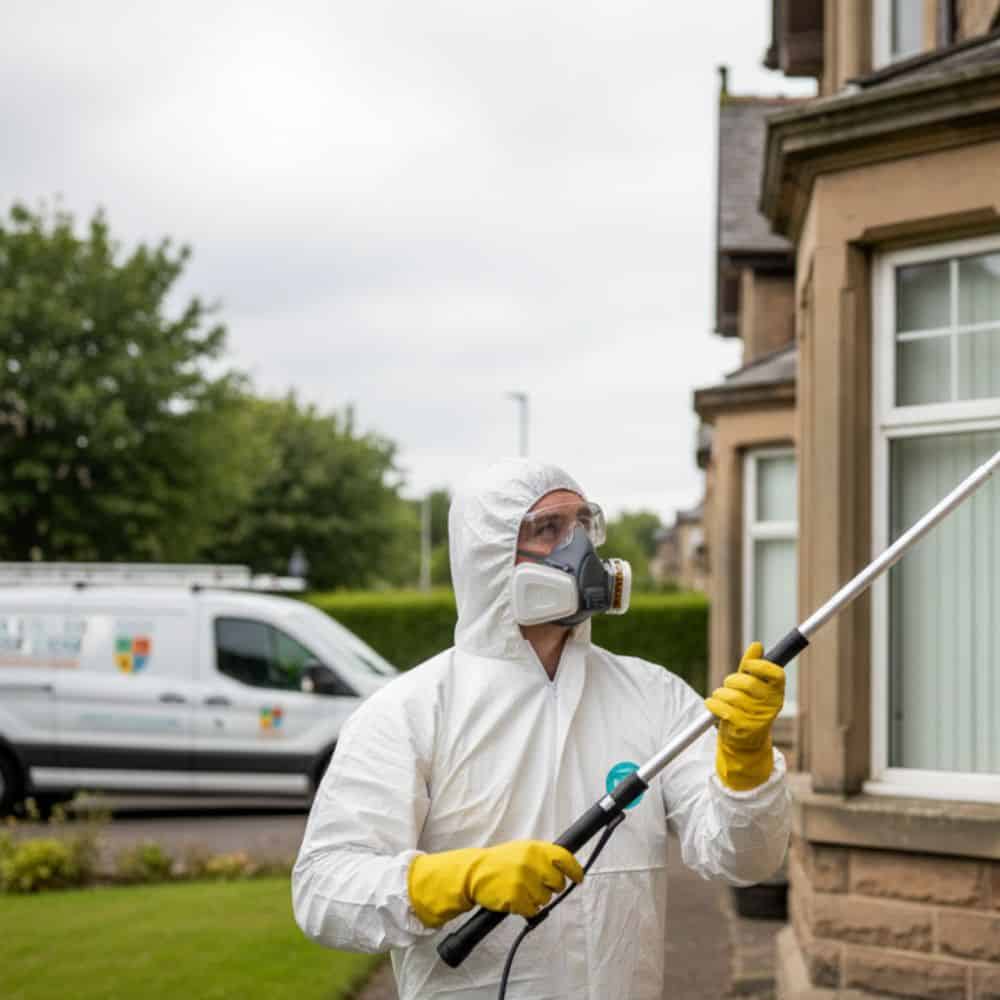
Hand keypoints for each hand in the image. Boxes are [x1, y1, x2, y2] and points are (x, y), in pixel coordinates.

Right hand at [408, 839, 583, 926]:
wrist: (474, 873)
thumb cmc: (500, 862)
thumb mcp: (522, 850)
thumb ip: (542, 856)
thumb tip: (567, 866)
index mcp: (535, 849)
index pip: (565, 858)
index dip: (575, 870)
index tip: (579, 878)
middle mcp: (532, 863)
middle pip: (558, 883)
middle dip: (552, 887)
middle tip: (539, 885)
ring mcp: (524, 881)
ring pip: (546, 899)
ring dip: (537, 899)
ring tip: (522, 889)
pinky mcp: (517, 899)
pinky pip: (533, 911)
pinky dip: (527, 909)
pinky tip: (516, 899)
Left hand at [705, 641, 784, 790]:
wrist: (745, 742)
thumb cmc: (747, 707)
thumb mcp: (752, 685)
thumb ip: (753, 666)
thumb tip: (757, 645)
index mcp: (777, 692)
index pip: (776, 674)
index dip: (760, 666)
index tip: (747, 665)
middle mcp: (772, 705)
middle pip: (748, 683)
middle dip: (731, 681)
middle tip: (728, 685)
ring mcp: (759, 718)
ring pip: (732, 696)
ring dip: (720, 694)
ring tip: (720, 698)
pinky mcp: (745, 729)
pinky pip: (723, 709)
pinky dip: (713, 704)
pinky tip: (712, 705)